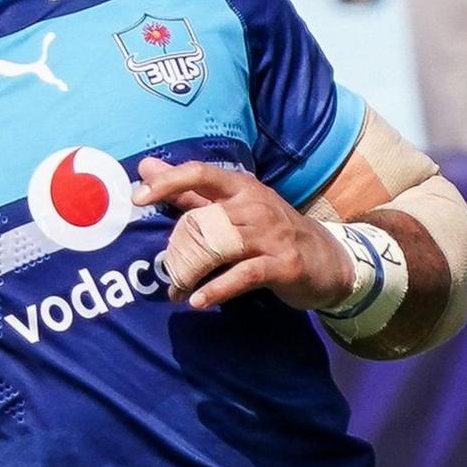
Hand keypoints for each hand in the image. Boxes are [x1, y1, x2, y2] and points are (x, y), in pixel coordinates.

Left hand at [136, 157, 353, 312]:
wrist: (329, 260)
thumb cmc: (271, 232)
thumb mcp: (235, 207)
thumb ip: (190, 191)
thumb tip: (146, 166)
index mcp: (242, 187)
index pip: (200, 174)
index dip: (167, 182)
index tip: (137, 197)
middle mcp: (256, 205)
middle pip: (203, 219)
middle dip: (177, 249)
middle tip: (165, 272)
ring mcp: (271, 234)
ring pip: (218, 248)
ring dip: (190, 273)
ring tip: (176, 291)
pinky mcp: (282, 264)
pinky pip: (242, 275)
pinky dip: (217, 289)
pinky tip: (198, 300)